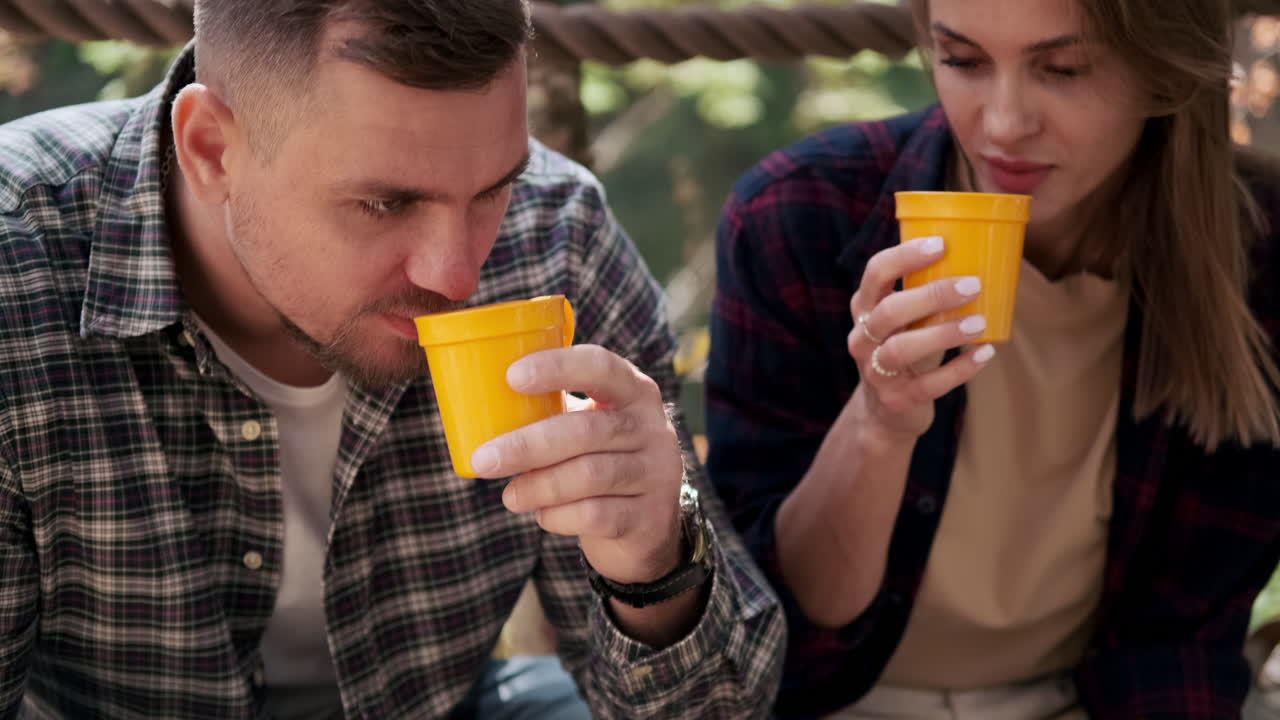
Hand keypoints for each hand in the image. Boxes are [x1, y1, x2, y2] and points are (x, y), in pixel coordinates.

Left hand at [469, 344, 685, 584]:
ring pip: (589, 475)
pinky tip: (542, 514)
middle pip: (586, 430)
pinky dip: (557, 516)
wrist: (647, 527)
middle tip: (484, 460)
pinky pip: (594, 514)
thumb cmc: (600, 461)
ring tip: (510, 495)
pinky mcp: (649, 517)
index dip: (558, 367)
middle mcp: (653, 427)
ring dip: (538, 486)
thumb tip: (480, 404)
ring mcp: (657, 473)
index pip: (601, 366)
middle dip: (527, 445)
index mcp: (634, 391)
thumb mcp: (587, 428)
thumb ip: (551, 413)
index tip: (512, 377)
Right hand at [849, 235, 995, 440]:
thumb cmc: (906, 349)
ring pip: (902, 349)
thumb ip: (925, 293)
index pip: (876, 273)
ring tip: (979, 323)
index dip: (904, 256)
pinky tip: (984, 354)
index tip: (941, 244)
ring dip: (943, 333)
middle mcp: (863, 338)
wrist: (886, 412)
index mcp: (865, 308)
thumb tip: (982, 255)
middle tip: (973, 285)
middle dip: (931, 295)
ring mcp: (876, 371)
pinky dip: (960, 369)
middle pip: (889, 311)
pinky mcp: (897, 399)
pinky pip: (928, 384)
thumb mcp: (906, 320)